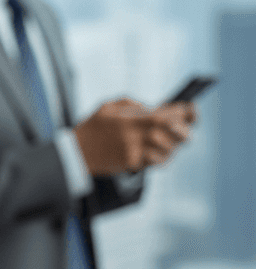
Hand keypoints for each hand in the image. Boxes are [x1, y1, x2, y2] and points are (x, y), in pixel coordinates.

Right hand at [74, 97, 194, 175]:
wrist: (77, 152)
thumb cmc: (94, 126)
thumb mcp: (110, 106)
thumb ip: (134, 104)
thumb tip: (156, 108)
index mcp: (132, 117)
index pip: (168, 114)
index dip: (184, 111)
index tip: (191, 109)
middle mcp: (136, 134)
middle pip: (175, 132)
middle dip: (184, 130)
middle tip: (184, 129)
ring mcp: (136, 150)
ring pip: (169, 149)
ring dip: (172, 145)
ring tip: (168, 141)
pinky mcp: (133, 163)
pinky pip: (157, 162)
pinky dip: (161, 157)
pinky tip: (157, 152)